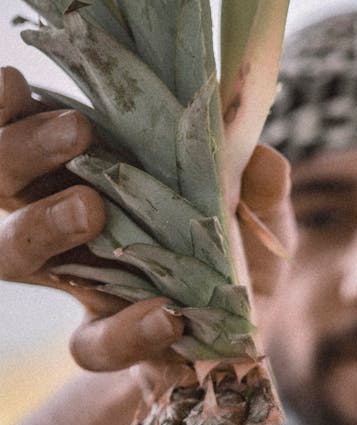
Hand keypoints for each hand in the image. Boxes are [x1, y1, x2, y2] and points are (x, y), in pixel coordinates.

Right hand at [0, 66, 294, 372]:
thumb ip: (260, 186)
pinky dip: (127, 331)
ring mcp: (80, 285)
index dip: (8, 110)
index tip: (14, 79)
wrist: (248, 336)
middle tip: (77, 130)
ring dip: (42, 224)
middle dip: (20, 151)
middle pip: (4, 186)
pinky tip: (167, 316)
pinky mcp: (109, 343)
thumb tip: (261, 155)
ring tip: (91, 208)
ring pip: (15, 255)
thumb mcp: (260, 213)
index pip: (28, 134)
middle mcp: (66, 226)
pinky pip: (92, 345)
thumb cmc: (239, 254)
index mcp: (91, 175)